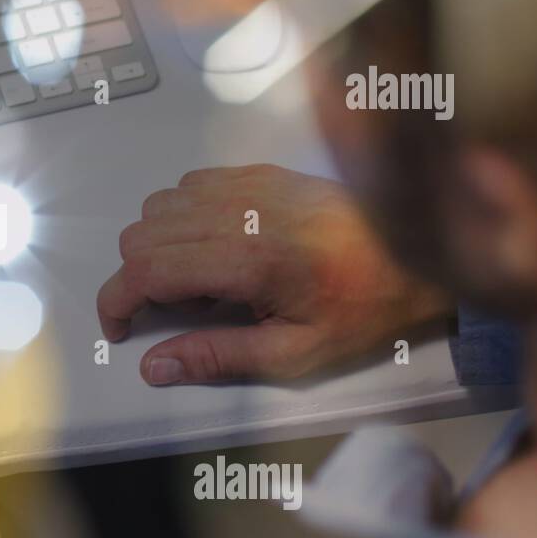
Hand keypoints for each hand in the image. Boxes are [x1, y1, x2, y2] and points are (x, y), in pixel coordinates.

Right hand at [97, 164, 451, 384]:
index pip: (145, 269)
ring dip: (157, 245)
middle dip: (136, 278)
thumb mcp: (295, 354)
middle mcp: (240, 211)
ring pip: (158, 205)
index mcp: (249, 260)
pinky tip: (215, 246)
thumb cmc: (365, 307)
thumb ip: (217, 357)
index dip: (116, 301)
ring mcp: (248, 184)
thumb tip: (155, 365)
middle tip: (175, 312)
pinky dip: (182, 216)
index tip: (119, 328)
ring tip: (201, 280)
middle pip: (141, 234)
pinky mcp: (259, 172)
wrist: (420, 254)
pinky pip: (189, 184)